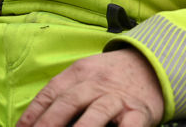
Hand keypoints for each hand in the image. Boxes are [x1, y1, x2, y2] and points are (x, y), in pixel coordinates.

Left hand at [16, 48, 164, 126]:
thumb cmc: (111, 77)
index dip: (34, 112)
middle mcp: (98, 83)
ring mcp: (118, 98)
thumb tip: (33, 120)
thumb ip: (64, 92)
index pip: (52, 92)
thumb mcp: (87, 75)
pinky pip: (128, 126)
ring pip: (97, 113)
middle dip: (49, 122)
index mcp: (81, 73)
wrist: (152, 65)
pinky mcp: (138, 112)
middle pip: (69, 102)